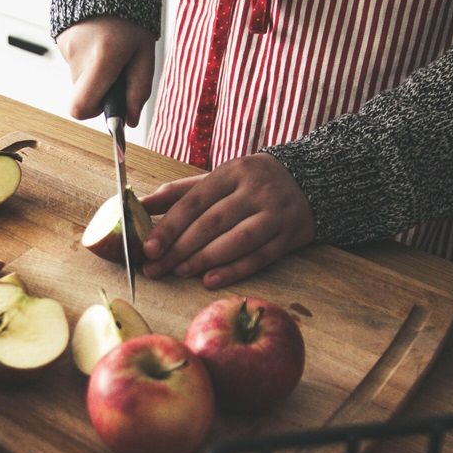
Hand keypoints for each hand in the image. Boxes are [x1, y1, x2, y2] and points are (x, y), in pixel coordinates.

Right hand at [55, 16, 155, 126]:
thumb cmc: (131, 18)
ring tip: (110, 49)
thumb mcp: (144, 54)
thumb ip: (139, 89)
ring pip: (80, 78)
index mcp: (103, 59)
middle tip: (116, 70)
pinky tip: (99, 41)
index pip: (81, 108)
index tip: (109, 104)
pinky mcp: (60, 41)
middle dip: (100, 90)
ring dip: (95, 72)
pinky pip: (76, 62)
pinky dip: (88, 58)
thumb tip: (130, 120)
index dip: (94, 113)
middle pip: (83, 94)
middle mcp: (79, 56)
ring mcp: (66, 48)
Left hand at [140, 153, 315, 287]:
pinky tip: (209, 281)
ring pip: (236, 241)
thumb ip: (181, 192)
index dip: (169, 226)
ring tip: (179, 271)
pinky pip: (259, 257)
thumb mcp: (220, 178)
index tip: (148, 247)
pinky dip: (233, 271)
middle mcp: (256, 191)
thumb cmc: (253, 182)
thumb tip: (140, 205)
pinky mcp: (290, 236)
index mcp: (233, 171)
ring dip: (204, 260)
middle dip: (179, 249)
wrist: (312, 180)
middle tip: (155, 268)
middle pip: (212, 223)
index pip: (194, 201)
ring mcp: (275, 214)